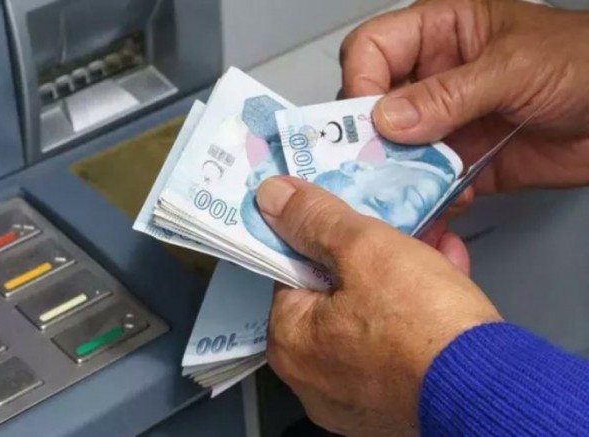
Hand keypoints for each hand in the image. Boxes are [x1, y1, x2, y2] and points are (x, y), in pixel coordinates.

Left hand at [257, 177, 500, 435]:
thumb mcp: (364, 249)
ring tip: (433, 243)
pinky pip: (394, 347)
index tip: (351, 222)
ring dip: (402, 277)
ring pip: (370, 319)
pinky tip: (446, 275)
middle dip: (371, 257)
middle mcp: (311, 378)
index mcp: (290, 342)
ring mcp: (353, 397)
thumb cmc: (419, 319)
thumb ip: (315, 219)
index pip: (293, 274)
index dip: (323, 240)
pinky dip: (416, 313)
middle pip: (335, 296)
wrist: (489, 389)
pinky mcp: (392, 406)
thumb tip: (271, 195)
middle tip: (399, 229)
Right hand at [341, 0, 588, 196]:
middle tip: (379, 162)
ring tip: (412, 188)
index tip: (367, 120)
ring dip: (397, 173)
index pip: (371, 50)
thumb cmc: (585, 62)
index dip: (360, 82)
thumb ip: (449, 93)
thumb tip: (388, 120)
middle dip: (370, 137)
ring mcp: (443, 122)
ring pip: (392, 149)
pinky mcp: (460, 160)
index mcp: (439, 33)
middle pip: (371, 105)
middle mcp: (432, 77)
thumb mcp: (514, 67)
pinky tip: (450, 198)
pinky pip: (426, 181)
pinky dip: (428, 195)